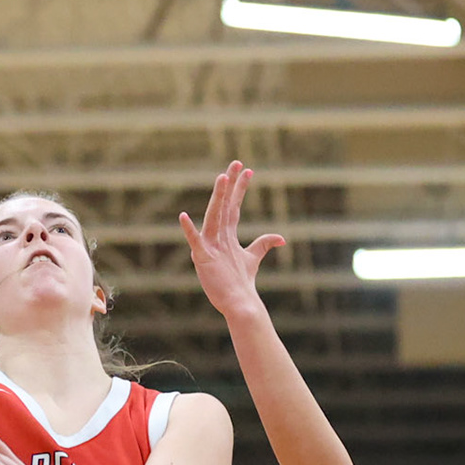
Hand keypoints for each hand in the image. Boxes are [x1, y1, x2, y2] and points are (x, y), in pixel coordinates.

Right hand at [179, 162, 285, 317]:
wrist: (237, 302)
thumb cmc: (241, 281)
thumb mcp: (253, 258)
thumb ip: (264, 244)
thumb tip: (282, 238)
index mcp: (227, 235)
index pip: (234, 206)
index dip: (240, 189)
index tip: (247, 170)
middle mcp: (217, 236)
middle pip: (224, 205)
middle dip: (230, 184)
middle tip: (236, 163)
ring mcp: (210, 246)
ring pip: (214, 216)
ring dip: (218, 197)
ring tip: (222, 178)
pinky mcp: (203, 259)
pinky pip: (195, 242)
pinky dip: (189, 230)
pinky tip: (183, 217)